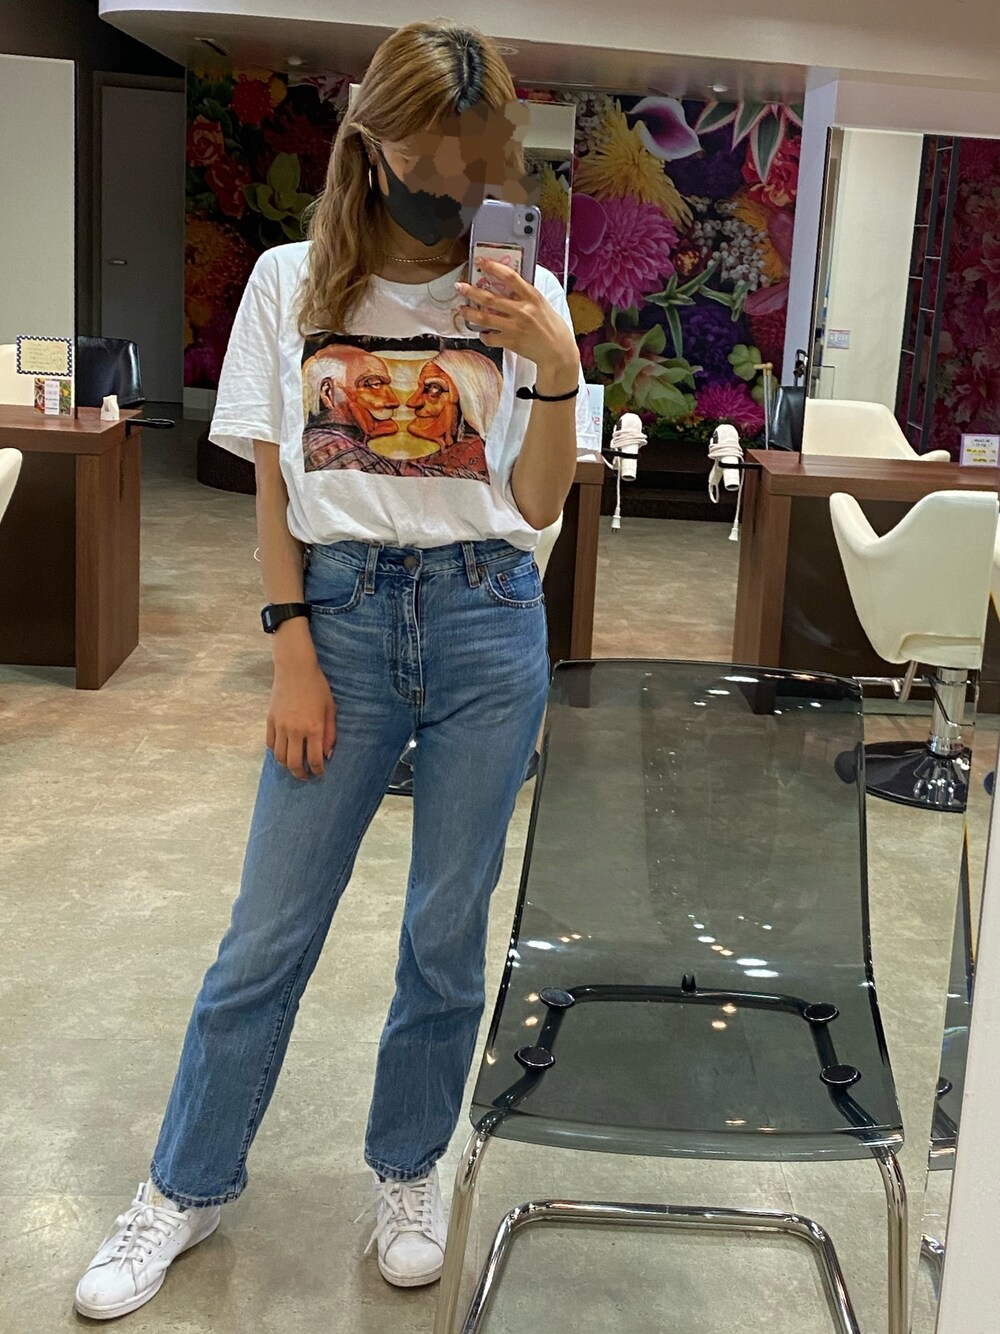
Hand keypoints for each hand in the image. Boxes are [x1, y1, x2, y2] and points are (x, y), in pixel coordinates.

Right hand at [266, 659, 336, 780]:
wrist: (295, 669)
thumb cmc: (317, 686)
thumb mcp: (330, 708)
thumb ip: (330, 733)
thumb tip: (328, 753)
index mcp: (314, 728)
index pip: (315, 759)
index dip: (318, 770)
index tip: (320, 773)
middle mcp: (296, 730)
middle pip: (295, 763)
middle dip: (301, 774)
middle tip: (306, 776)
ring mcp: (281, 726)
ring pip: (280, 757)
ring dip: (287, 765)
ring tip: (294, 766)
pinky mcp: (270, 720)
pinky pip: (270, 744)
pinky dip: (276, 752)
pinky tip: (284, 751)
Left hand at [455, 260, 579, 381]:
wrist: (558, 352)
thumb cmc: (552, 327)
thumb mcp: (542, 304)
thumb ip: (526, 295)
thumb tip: (507, 285)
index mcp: (532, 297)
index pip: (509, 277)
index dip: (493, 267)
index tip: (480, 261)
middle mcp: (522, 311)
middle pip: (490, 298)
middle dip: (471, 291)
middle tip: (459, 286)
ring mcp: (515, 327)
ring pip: (485, 318)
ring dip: (470, 312)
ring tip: (461, 308)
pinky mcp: (511, 342)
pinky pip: (490, 338)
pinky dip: (483, 335)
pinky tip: (480, 332)